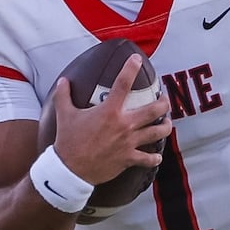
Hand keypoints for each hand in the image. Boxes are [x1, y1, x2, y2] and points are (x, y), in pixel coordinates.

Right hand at [48, 54, 172, 183]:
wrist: (70, 170)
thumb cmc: (68, 141)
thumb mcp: (64, 114)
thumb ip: (63, 95)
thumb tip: (62, 80)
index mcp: (109, 111)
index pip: (123, 84)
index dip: (131, 68)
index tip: (137, 59)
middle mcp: (124, 125)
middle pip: (154, 110)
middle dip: (164, 102)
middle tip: (164, 99)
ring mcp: (128, 143)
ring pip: (157, 132)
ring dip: (165, 127)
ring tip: (167, 123)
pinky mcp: (128, 159)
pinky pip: (148, 159)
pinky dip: (154, 158)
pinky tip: (157, 157)